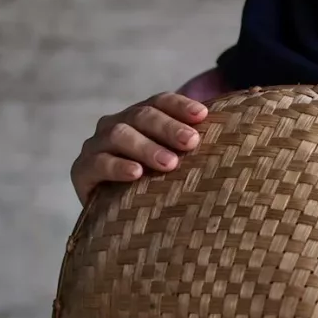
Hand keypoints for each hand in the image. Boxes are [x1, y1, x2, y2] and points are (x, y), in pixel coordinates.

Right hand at [71, 92, 207, 204]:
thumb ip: (192, 146)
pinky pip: (98, 163)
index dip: (180, 106)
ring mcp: (96, 145)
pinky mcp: (82, 170)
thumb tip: (236, 127)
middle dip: (168, 127)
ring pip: (119, 135)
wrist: (116, 216)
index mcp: (140, 117)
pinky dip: (117, 166)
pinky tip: (136, 173)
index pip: (160, 101)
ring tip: (170, 163)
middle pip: (142, 115)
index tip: (203, 116)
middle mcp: (116, 124)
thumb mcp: (175, 161)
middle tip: (191, 143)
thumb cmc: (156, 183)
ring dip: (146, 147)